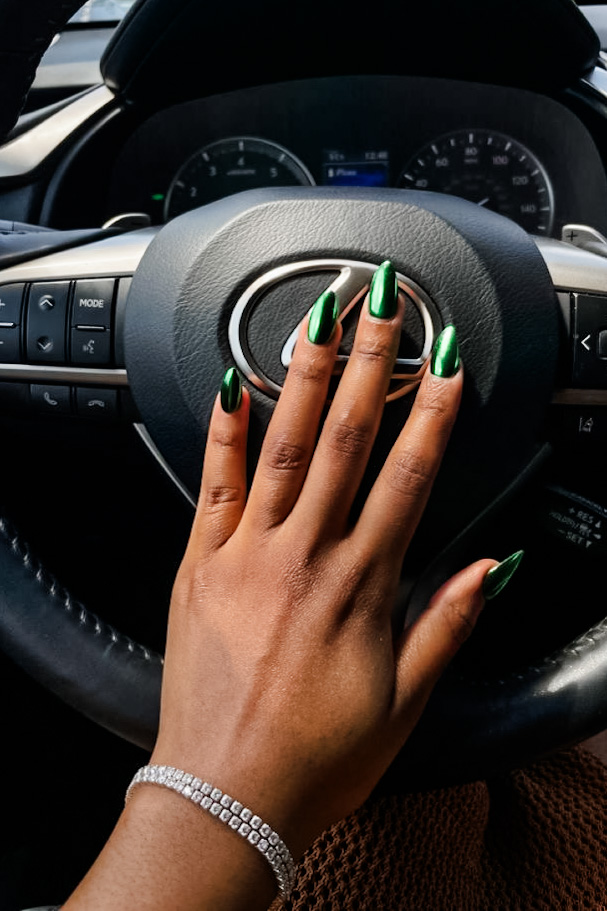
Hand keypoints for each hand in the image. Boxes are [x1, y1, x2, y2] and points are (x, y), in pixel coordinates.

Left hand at [150, 263, 498, 856]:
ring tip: (320, 321)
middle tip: (383, 305)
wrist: (224, 794)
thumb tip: (487, 565)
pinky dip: (223, 432)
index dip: (431, 412)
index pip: (408, 477)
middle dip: (371, 365)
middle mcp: (305, 557)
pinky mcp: (200, 565)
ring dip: (306, 378)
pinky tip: (233, 385)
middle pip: (347, 441)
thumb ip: (446, 624)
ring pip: (283, 447)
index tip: (444, 362)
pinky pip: (212, 485)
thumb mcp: (406, 703)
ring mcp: (247, 555)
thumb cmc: (315, 756)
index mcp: (360, 586)